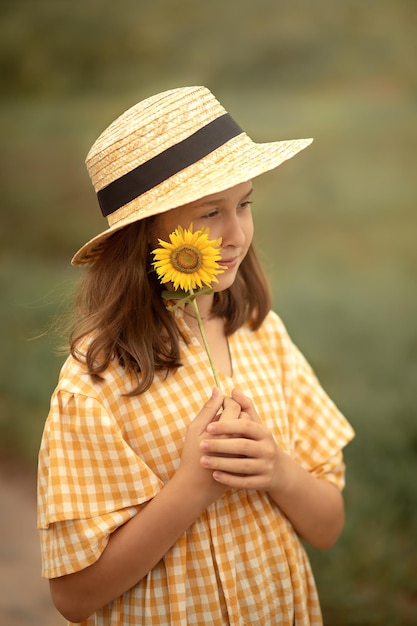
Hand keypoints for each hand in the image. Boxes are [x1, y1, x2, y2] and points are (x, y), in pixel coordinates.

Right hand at [176, 388, 241, 505]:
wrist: (197, 486)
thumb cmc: (192, 455)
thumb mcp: (194, 430)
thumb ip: (208, 409)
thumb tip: (217, 390)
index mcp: (225, 430)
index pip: (234, 405)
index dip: (227, 400)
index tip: (219, 402)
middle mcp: (239, 439)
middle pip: (244, 416)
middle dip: (233, 412)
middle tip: (219, 416)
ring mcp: (245, 451)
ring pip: (247, 429)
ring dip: (237, 425)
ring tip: (223, 430)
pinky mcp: (247, 459)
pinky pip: (248, 441)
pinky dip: (239, 438)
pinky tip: (228, 441)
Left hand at [199, 389, 280, 491]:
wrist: (277, 471)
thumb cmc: (259, 442)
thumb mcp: (255, 425)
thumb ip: (245, 407)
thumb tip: (234, 389)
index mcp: (264, 432)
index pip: (245, 426)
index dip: (227, 426)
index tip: (208, 427)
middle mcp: (267, 449)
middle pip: (243, 446)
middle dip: (220, 445)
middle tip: (201, 445)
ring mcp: (266, 467)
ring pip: (242, 466)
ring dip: (221, 463)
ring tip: (203, 461)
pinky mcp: (263, 482)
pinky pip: (245, 482)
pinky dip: (229, 479)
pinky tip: (215, 475)